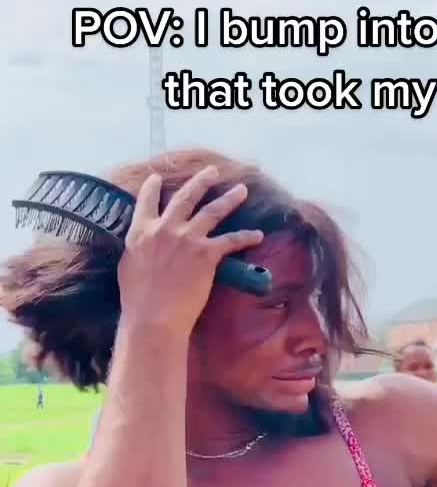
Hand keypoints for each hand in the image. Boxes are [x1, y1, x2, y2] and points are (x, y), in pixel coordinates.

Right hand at [118, 166, 264, 336]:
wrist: (154, 316)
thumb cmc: (137, 298)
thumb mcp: (129, 265)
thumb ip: (137, 247)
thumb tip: (142, 243)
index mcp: (142, 231)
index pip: (146, 201)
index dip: (152, 187)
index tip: (157, 176)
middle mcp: (165, 228)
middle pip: (185, 197)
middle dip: (201, 181)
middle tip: (213, 171)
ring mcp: (188, 239)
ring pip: (212, 211)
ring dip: (229, 199)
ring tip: (241, 190)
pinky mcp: (206, 254)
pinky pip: (230, 240)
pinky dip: (246, 236)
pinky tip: (258, 234)